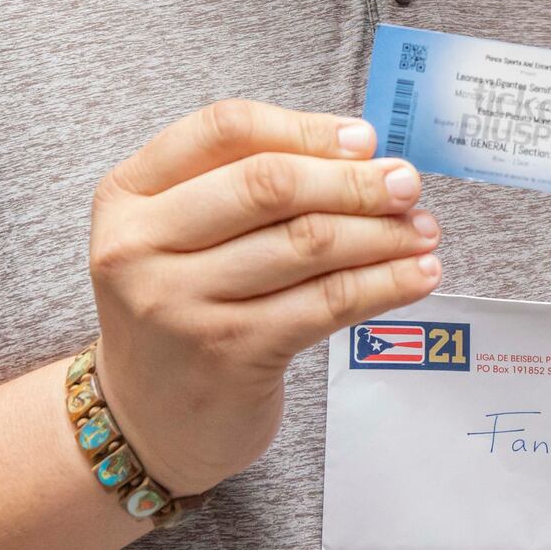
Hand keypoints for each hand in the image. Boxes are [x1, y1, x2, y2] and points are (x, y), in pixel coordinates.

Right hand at [88, 102, 441, 497]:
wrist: (146, 421)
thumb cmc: (181, 308)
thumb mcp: (179, 234)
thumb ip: (243, 185)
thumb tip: (360, 151)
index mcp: (127, 195)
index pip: (224, 131)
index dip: (304, 128)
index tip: (363, 140)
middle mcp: (141, 246)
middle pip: (270, 184)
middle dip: (353, 181)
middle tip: (406, 184)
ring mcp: (181, 304)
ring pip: (308, 243)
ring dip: (381, 232)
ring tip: (423, 230)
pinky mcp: (230, 354)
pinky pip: (327, 302)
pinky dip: (385, 283)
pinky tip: (417, 276)